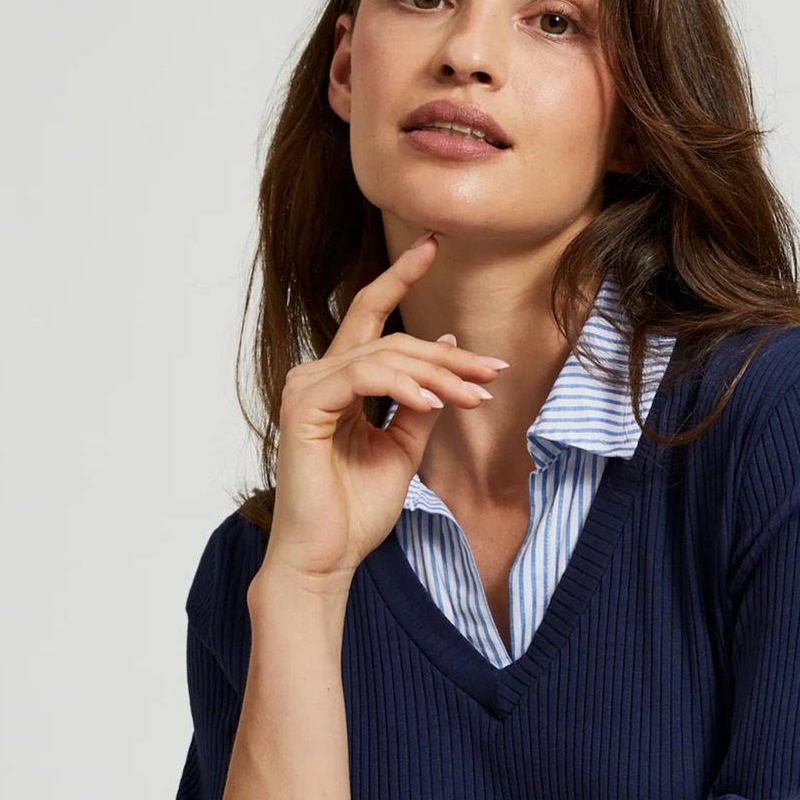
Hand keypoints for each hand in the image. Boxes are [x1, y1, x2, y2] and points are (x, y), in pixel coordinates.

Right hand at [256, 232, 510, 591]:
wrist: (328, 558)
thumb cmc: (357, 511)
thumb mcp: (403, 447)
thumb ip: (420, 400)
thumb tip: (445, 346)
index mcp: (338, 381)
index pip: (370, 314)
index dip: (401, 275)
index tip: (434, 241)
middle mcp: (317, 375)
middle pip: (391, 338)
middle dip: (450, 356)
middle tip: (495, 370)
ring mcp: (305, 388)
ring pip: (384, 355)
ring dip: (438, 375)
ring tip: (475, 397)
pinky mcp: (304, 407)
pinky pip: (363, 377)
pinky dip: (405, 387)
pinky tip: (437, 405)